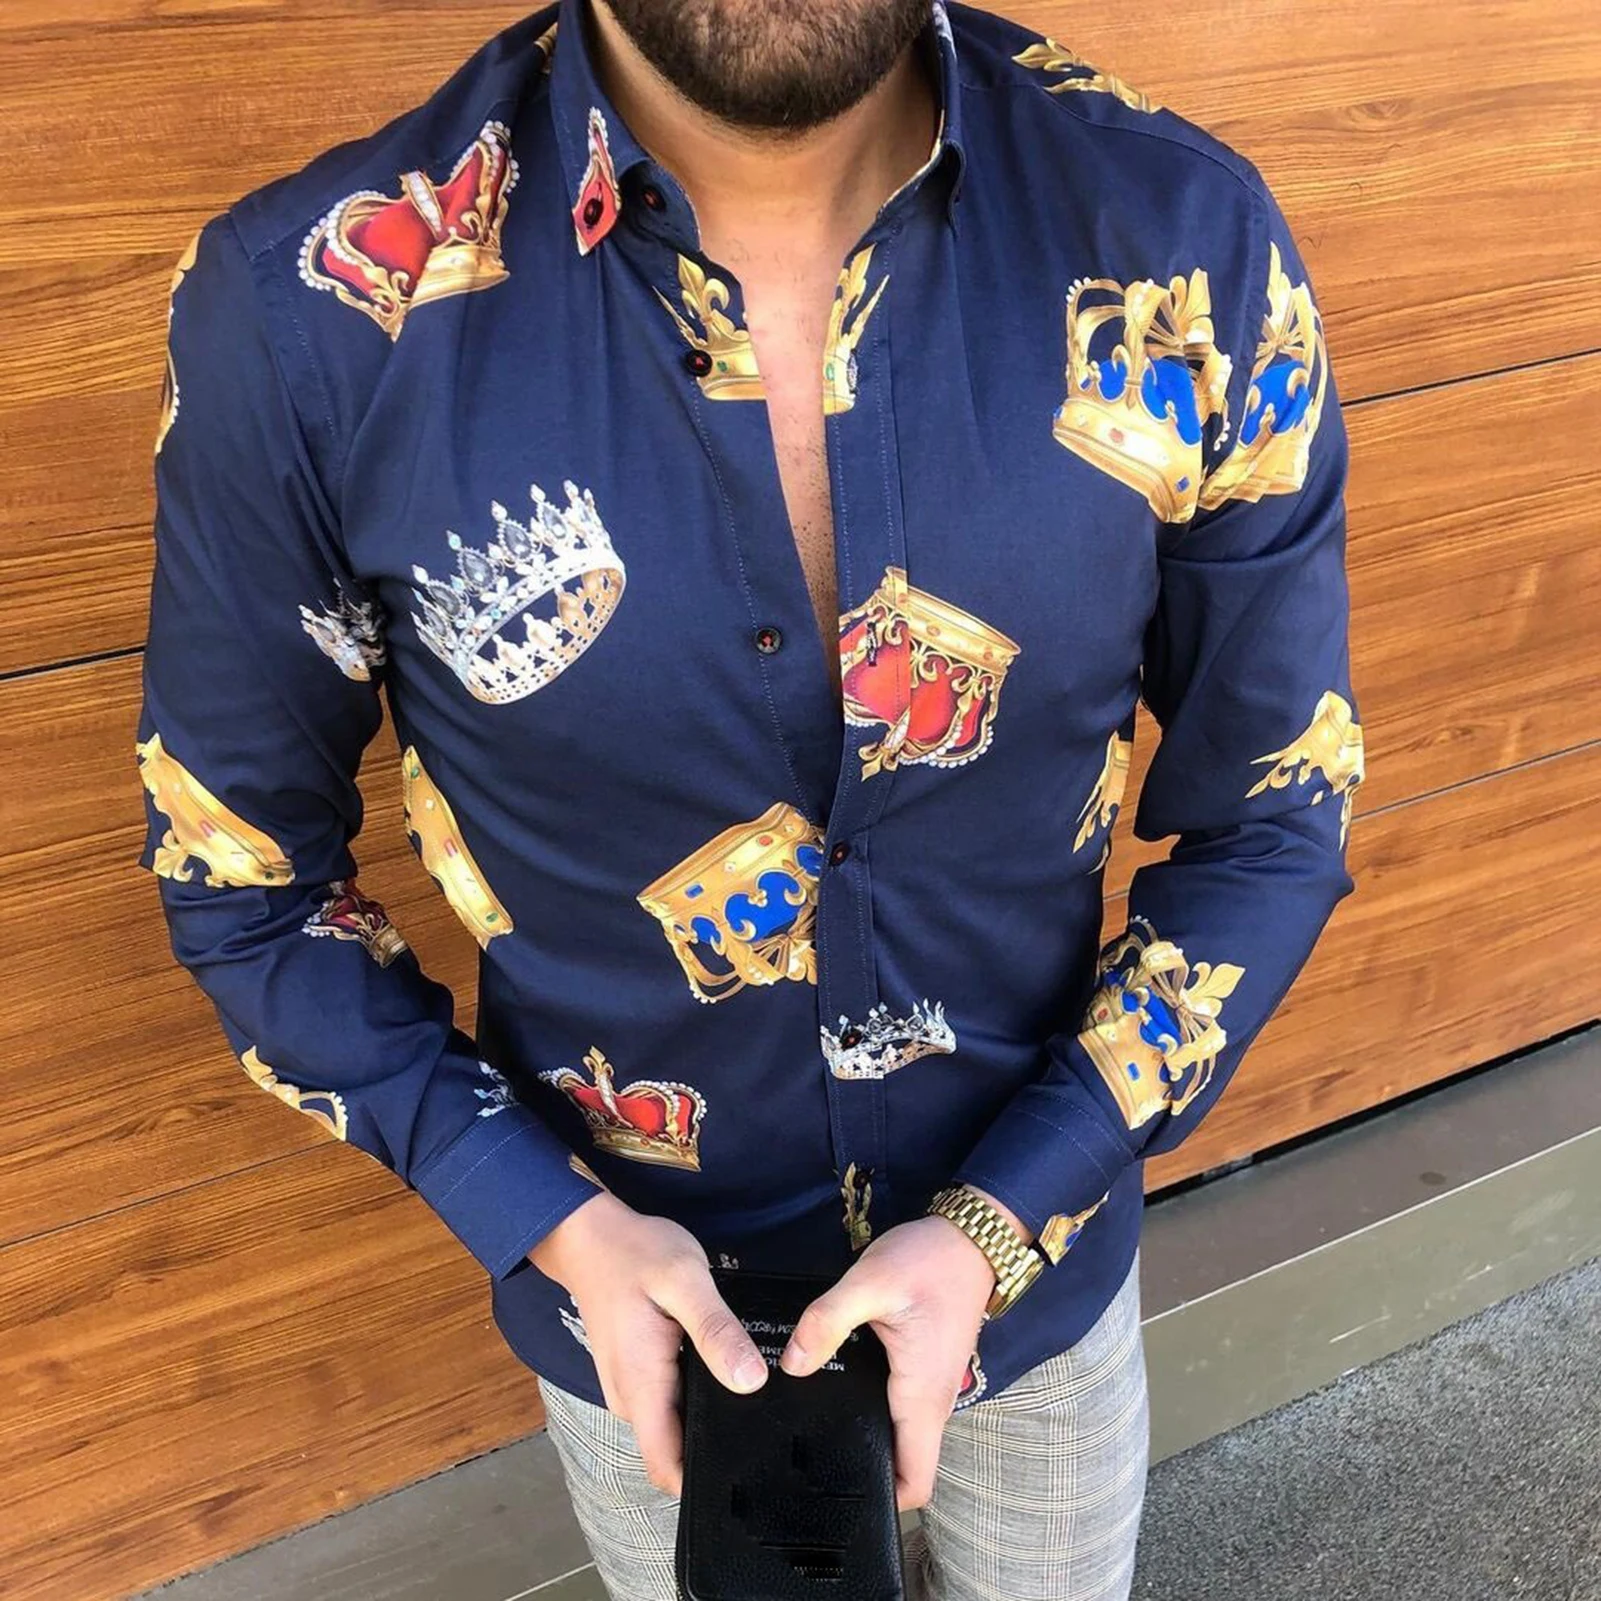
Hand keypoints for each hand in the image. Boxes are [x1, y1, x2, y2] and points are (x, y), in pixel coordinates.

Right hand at [529, 1190, 767, 1496]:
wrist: (587, 1235)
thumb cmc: (634, 1253)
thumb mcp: (685, 1281)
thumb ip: (716, 1332)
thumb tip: (752, 1382)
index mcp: (641, 1387)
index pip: (667, 1467)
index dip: (705, 1480)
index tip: (748, 1470)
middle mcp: (629, 1399)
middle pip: (675, 1451)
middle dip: (717, 1446)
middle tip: (766, 1422)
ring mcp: (628, 1388)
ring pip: (672, 1427)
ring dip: (705, 1418)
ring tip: (746, 1390)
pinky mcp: (633, 1374)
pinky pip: (667, 1403)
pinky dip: (692, 1394)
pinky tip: (718, 1368)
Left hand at [777, 1188, 1025, 1510]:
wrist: (972, 1234)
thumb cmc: (929, 1260)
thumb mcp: (870, 1282)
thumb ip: (827, 1321)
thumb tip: (793, 1365)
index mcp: (922, 1396)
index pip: (914, 1483)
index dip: (881, 1503)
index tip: (835, 1497)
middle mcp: (932, 1403)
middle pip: (902, 1466)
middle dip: (862, 1474)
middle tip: (806, 1467)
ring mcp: (931, 1388)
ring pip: (901, 1439)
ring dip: (867, 1443)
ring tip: (812, 1434)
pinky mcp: (925, 1370)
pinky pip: (900, 1410)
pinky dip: (874, 1414)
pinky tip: (836, 1394)